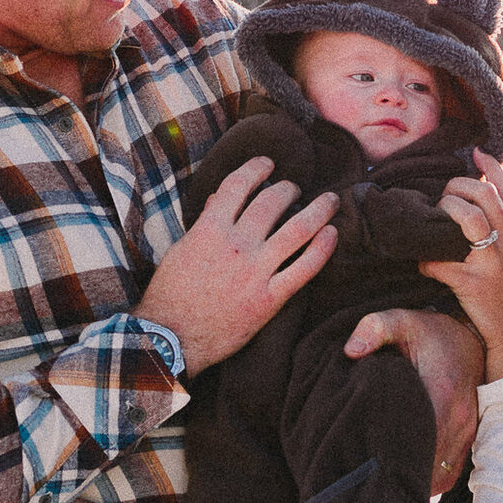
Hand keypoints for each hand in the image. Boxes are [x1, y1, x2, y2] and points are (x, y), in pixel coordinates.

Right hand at [135, 157, 336, 374]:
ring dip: (318, 210)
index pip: (238, 184)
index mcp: (209, 228)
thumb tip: (217, 199)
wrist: (170, 338)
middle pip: (272, 201)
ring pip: (298, 229)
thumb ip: (203, 223)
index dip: (256, 168)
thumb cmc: (170, 295)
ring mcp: (255, 271)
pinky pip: (305, 268)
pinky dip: (323, 248)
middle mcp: (236, 244)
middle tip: (296, 188)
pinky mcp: (270, 298)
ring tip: (329, 201)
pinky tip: (333, 235)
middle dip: (288, 188)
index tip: (268, 164)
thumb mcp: (180, 250)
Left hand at [345, 308, 484, 488]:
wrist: (470, 336)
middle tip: (368, 479)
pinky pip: (450, 473)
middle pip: (429, 467)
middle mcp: (460, 418)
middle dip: (400, 476)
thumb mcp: (402, 320)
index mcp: (442, 393)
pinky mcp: (469, 438)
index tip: (368, 463)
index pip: (419, 443)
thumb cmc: (431, 333)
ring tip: (385, 480)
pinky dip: (429, 478)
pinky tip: (407, 474)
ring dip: (416, 480)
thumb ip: (375, 328)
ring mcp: (467, 432)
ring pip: (441, 475)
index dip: (393, 459)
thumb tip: (350, 350)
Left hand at [426, 151, 502, 380]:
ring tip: (432, 221)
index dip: (490, 168)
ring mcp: (494, 264)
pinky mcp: (473, 285)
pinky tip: (423, 263)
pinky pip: (439, 260)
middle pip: (482, 196)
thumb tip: (495, 220)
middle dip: (457, 187)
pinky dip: (426, 259)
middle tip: (444, 194)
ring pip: (463, 218)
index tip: (475, 153)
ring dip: (442, 213)